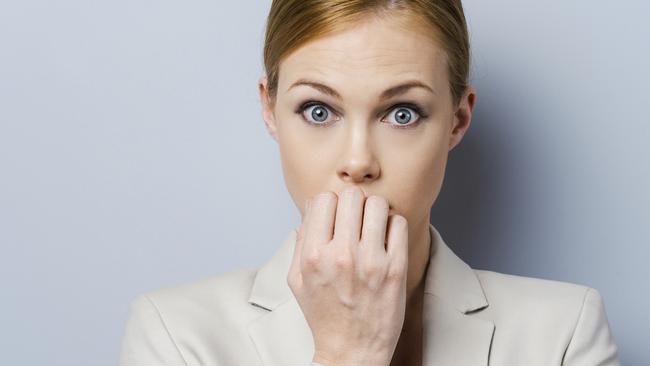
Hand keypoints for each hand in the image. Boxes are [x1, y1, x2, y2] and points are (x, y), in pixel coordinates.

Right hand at [287, 187, 408, 365]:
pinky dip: (393, 226)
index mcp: (313, 256)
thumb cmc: (324, 315)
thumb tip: (312, 205)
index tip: (336, 216)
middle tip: (356, 219)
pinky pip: (398, 224)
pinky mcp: (395, 269)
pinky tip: (386, 240)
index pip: (323, 199)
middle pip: (351, 196)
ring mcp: (370, 262)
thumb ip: (301, 240)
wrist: (351, 351)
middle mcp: (340, 256)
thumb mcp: (298, 279)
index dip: (330, 204)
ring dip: (374, 212)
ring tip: (372, 227)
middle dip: (353, 204)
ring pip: (377, 204)